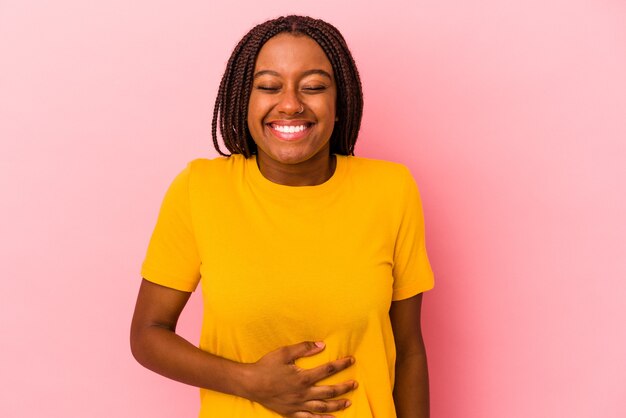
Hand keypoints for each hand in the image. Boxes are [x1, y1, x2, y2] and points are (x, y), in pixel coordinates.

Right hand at [243, 341, 357, 417]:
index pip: (328, 370)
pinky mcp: (291, 413)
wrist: (250, 383)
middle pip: (329, 391)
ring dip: (337, 405)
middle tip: (354, 384)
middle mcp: (303, 393)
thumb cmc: (267, 366)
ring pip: (322, 407)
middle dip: (344, 387)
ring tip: (347, 402)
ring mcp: (298, 405)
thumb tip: (322, 345)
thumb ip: (304, 348)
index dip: (341, 364)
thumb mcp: (285, 352)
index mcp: (303, 377)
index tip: (351, 360)